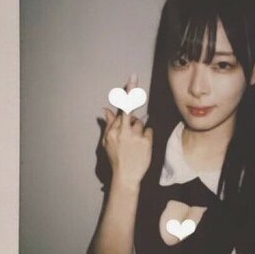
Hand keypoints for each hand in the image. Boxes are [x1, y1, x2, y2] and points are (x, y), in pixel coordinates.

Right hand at [102, 73, 152, 187]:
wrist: (126, 177)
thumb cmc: (116, 158)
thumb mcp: (107, 142)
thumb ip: (109, 124)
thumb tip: (106, 109)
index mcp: (113, 131)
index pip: (122, 108)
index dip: (129, 92)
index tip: (134, 77)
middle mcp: (124, 132)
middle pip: (131, 114)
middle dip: (132, 116)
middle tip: (129, 134)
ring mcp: (136, 136)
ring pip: (140, 123)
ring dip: (138, 131)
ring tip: (134, 145)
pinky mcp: (146, 141)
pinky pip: (148, 131)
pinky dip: (146, 137)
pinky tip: (141, 147)